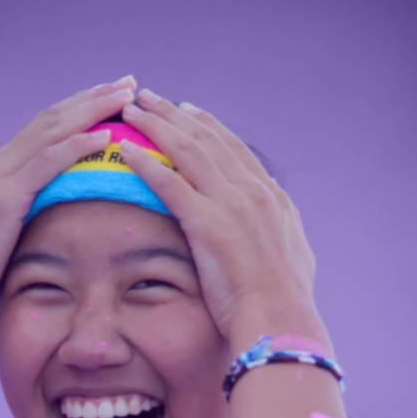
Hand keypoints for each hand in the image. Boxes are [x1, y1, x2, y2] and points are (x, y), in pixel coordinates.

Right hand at [0, 76, 138, 315]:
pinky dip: (77, 145)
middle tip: (129, 81)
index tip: (113, 94)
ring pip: (53, 130)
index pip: (46, 126)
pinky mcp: (4, 196)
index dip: (80, 107)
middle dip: (93, 97)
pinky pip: (48, 162)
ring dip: (93, 110)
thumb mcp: (8, 230)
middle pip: (53, 117)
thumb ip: (30, 210)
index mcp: (0, 166)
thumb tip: (62, 212)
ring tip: (126, 96)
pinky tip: (105, 135)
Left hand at [115, 90, 318, 339]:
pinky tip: (124, 148)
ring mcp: (230, 203)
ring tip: (132, 109)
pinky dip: (144, 160)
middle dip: (175, 115)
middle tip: (149, 98)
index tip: (187, 111)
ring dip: (156, 124)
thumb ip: (281, 235)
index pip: (234, 150)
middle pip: (207, 139)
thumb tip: (279, 224)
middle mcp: (252, 191)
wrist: (280, 320)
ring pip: (186, 149)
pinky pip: (168, 181)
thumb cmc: (283, 305)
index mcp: (272, 199)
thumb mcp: (292, 260)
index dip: (208, 127)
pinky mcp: (206, 222)